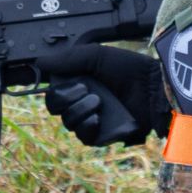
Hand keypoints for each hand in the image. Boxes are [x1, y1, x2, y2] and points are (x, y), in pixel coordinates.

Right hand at [33, 45, 169, 145]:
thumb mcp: (96, 56)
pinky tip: (98, 118)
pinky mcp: (102, 136)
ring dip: (79, 110)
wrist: (152, 88)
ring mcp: (91, 120)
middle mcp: (81, 102)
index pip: (52, 92)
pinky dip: (87, 126)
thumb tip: (39, 62)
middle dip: (65, 98)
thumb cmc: (128, 69)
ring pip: (68, 122)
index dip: (53, 89)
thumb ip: (67, 58)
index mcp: (78, 83)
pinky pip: (83, 137)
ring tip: (98, 101)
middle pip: (55, 108)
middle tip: (84, 88)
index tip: (60, 82)